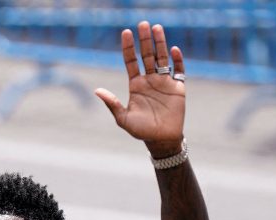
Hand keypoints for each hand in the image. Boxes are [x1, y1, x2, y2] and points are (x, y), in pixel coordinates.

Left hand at [94, 22, 186, 155]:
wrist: (161, 140)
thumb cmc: (141, 131)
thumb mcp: (123, 118)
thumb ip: (112, 104)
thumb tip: (97, 90)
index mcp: (136, 85)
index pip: (131, 61)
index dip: (128, 47)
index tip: (126, 32)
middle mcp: (149, 80)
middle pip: (147, 55)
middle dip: (145, 40)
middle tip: (143, 24)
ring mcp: (164, 82)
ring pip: (162, 58)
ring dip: (160, 43)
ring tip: (157, 28)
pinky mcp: (177, 87)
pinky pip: (179, 70)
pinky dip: (177, 60)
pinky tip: (173, 50)